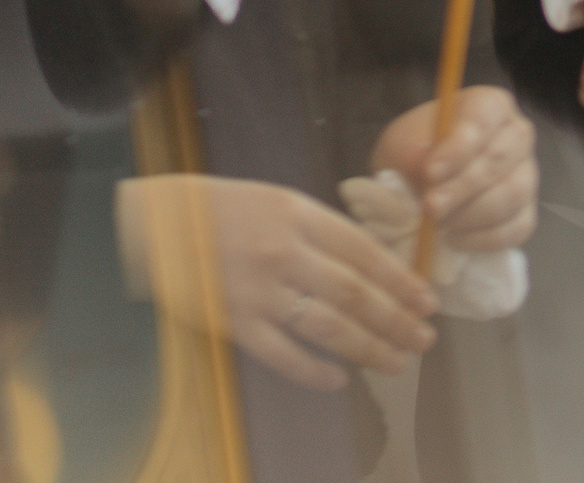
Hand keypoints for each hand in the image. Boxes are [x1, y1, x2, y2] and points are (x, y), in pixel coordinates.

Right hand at [119, 173, 437, 390]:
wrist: (155, 224)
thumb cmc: (225, 210)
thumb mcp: (280, 202)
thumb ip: (322, 231)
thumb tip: (373, 266)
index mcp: (299, 215)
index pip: (365, 252)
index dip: (401, 280)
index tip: (428, 301)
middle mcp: (284, 252)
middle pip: (354, 293)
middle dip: (396, 319)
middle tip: (424, 339)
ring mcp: (258, 291)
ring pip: (328, 327)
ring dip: (369, 348)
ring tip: (397, 362)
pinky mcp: (233, 323)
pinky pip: (283, 354)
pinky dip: (314, 372)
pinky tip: (339, 380)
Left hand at [371, 86, 538, 252]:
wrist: (421, 185)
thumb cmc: (416, 155)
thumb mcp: (401, 147)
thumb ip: (411, 154)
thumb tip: (419, 157)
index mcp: (489, 106)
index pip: (483, 119)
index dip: (459, 147)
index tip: (431, 172)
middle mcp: (517, 135)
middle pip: (500, 159)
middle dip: (462, 187)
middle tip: (430, 208)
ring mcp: (527, 174)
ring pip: (513, 194)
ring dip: (472, 215)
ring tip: (439, 225)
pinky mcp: (526, 211)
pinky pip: (518, 227)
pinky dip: (484, 239)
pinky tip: (455, 239)